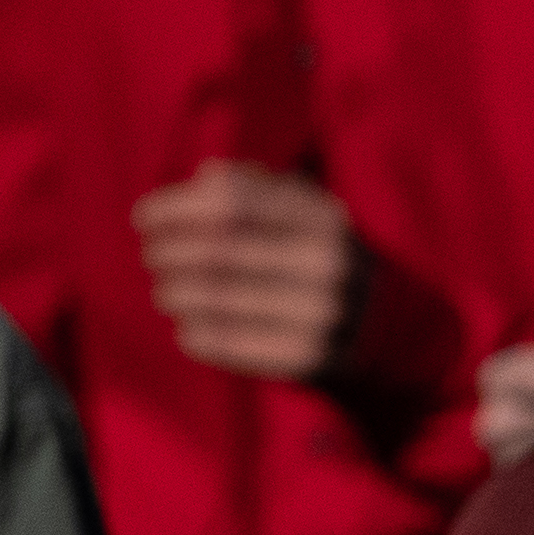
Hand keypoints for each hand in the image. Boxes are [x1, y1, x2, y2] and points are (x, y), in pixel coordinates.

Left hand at [134, 162, 368, 381]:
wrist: (389, 323)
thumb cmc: (322, 254)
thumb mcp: (305, 210)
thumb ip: (258, 186)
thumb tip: (204, 178)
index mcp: (322, 216)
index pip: (232, 202)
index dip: (178, 207)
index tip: (144, 216)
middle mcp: (326, 261)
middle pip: (220, 250)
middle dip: (170, 252)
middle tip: (151, 256)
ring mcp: (322, 312)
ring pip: (223, 299)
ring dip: (178, 294)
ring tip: (164, 292)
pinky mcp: (312, 356)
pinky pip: (239, 346)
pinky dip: (202, 336)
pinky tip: (186, 330)